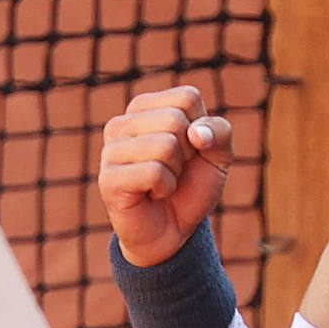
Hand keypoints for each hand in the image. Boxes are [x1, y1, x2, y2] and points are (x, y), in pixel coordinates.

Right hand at [98, 85, 232, 266]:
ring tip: (163, 182)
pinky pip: (154, 171)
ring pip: (165, 144)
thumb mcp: (219, 155)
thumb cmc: (191, 185)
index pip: (187, 97)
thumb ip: (220, 132)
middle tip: (175, 169)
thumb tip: (196, 132)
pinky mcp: (108, 178)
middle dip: (188, 152)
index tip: (190, 149)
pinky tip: (153, 194)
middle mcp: (122, 122)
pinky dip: (165, 187)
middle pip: (176, 119)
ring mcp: (111, 149)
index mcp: (146, 107)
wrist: (173, 230)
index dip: (201, 128)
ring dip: (176, 171)